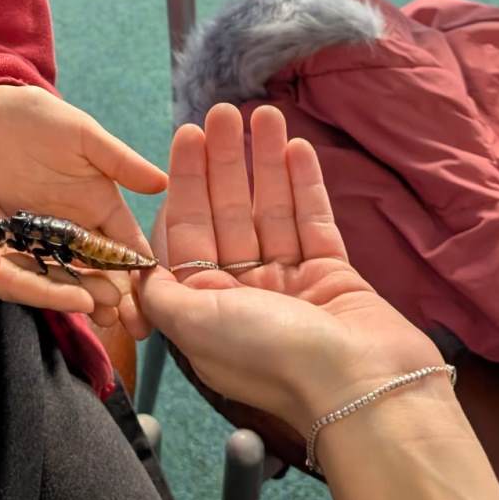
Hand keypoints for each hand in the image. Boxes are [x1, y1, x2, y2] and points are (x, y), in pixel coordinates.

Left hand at [0, 86, 163, 332]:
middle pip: (103, 270)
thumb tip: (163, 183)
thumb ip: (118, 160)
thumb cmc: (36, 115)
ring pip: (69, 277)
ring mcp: (42, 237)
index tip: (161, 297)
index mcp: (100, 202)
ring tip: (104, 323)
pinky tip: (57, 306)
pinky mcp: (10, 240)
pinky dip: (44, 289)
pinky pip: (29, 269)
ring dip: (86, 299)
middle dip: (121, 297)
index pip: (128, 245)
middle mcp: (76, 226)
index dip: (144, 271)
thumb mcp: (82, 134)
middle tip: (136, 326)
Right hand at [0, 125, 122, 320]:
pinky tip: (88, 243)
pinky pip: (31, 237)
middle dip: (72, 290)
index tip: (86, 301)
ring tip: (113, 280)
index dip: (49, 294)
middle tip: (117, 300)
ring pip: (38, 261)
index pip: (13, 285)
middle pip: (33, 280)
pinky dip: (58, 244)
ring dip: (72, 270)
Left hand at [136, 104, 440, 432]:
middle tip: (223, 110)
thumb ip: (160, 292)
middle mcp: (244, 295)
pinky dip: (304, 184)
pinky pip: (313, 221)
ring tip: (264, 112)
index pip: (187, 232)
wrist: (361, 389)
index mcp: (206, 309)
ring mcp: (290, 284)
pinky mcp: (333, 277)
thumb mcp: (194, 325)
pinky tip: (296, 146)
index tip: (185, 134)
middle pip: (228, 213)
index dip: (186, 181)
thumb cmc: (270, 357)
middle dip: (224, 160)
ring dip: (265, 161)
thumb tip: (137, 272)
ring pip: (271, 210)